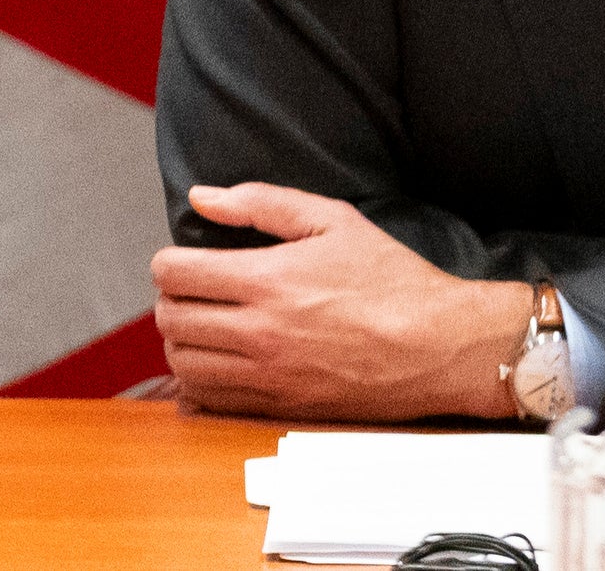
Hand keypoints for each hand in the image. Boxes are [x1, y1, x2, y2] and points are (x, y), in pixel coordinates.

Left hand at [152, 182, 533, 421]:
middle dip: (172, 299)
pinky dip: (201, 380)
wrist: (437, 345)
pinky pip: (210, 400)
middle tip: (195, 291)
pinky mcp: (279, 406)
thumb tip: (203, 198)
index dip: (168, 262)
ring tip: (205, 325)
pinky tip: (221, 361)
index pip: (174, 274)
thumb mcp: (333, 220)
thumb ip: (261, 203)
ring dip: (182, 341)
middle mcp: (258, 332)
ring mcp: (267, 375)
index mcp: (267, 279)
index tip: (184, 260)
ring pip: (182, 363)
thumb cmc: (391, 279)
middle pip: (170, 319)